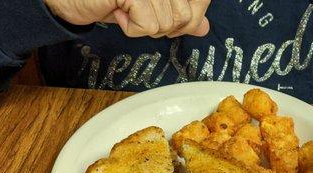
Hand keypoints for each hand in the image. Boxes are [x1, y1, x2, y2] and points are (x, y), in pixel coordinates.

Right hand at [45, 0, 210, 37]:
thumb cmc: (108, 0)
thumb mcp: (148, 9)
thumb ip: (177, 15)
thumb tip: (203, 27)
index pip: (198, 5)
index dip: (187, 20)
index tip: (163, 19)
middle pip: (185, 17)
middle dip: (162, 26)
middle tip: (137, 13)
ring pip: (167, 24)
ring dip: (144, 26)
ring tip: (126, 9)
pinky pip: (149, 27)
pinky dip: (132, 29)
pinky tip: (117, 10)